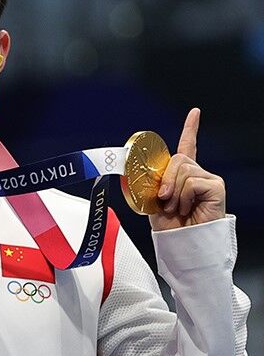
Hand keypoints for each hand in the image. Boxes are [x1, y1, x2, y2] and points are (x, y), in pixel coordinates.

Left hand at [150, 108, 226, 230]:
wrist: (180, 242)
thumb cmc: (168, 225)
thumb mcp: (153, 199)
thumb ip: (153, 181)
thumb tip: (140, 169)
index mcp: (183, 175)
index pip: (188, 146)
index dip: (191, 128)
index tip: (195, 112)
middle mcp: (198, 174)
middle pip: (178, 159)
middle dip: (164, 179)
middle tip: (163, 200)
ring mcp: (208, 179)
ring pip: (183, 170)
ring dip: (173, 192)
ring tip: (177, 208)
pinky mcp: (216, 187)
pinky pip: (192, 182)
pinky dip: (184, 196)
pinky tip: (189, 208)